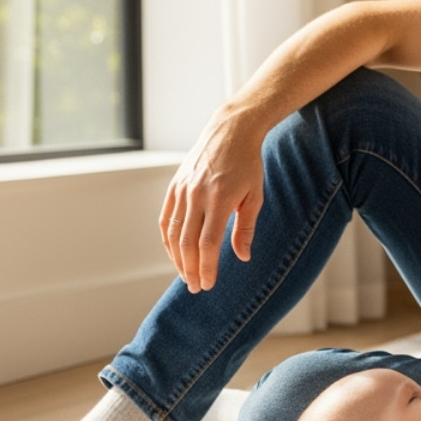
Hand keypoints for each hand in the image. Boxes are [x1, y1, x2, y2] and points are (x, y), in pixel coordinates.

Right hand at [160, 108, 266, 292]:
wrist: (229, 132)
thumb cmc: (248, 165)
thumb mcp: (255, 196)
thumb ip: (245, 228)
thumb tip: (243, 257)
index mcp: (220, 200)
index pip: (207, 243)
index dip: (207, 267)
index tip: (208, 284)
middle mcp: (197, 196)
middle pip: (187, 243)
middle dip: (190, 269)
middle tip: (196, 287)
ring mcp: (182, 190)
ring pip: (172, 233)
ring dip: (177, 258)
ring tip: (186, 275)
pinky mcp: (174, 186)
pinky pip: (165, 219)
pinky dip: (168, 239)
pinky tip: (175, 253)